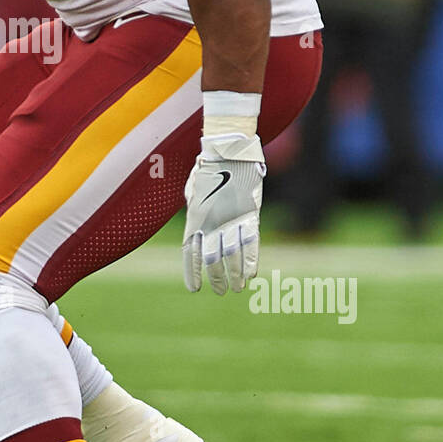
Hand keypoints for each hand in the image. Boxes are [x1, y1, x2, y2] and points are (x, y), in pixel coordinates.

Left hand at [182, 134, 264, 295]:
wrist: (228, 151)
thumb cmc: (208, 166)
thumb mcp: (193, 188)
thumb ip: (193, 207)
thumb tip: (196, 221)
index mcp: (194, 218)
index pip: (191, 253)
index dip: (192, 272)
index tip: (194, 288)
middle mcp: (211, 223)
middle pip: (212, 259)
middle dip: (216, 277)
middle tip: (220, 291)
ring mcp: (230, 220)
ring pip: (231, 256)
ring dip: (234, 275)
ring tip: (236, 289)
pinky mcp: (248, 215)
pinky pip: (250, 243)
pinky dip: (251, 261)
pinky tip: (251, 275)